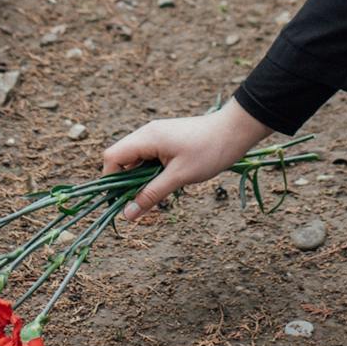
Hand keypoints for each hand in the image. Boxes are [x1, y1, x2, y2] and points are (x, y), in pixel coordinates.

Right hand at [103, 99, 272, 222]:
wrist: (235, 131)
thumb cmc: (209, 151)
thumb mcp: (179, 177)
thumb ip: (151, 195)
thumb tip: (127, 214)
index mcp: (147, 138)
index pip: (113, 157)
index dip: (111, 180)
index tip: (121, 200)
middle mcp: (147, 133)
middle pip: (122, 158)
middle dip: (126, 182)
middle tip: (141, 201)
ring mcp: (157, 135)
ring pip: (136, 160)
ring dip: (141, 178)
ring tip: (158, 191)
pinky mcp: (166, 139)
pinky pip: (149, 157)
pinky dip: (151, 172)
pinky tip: (166, 181)